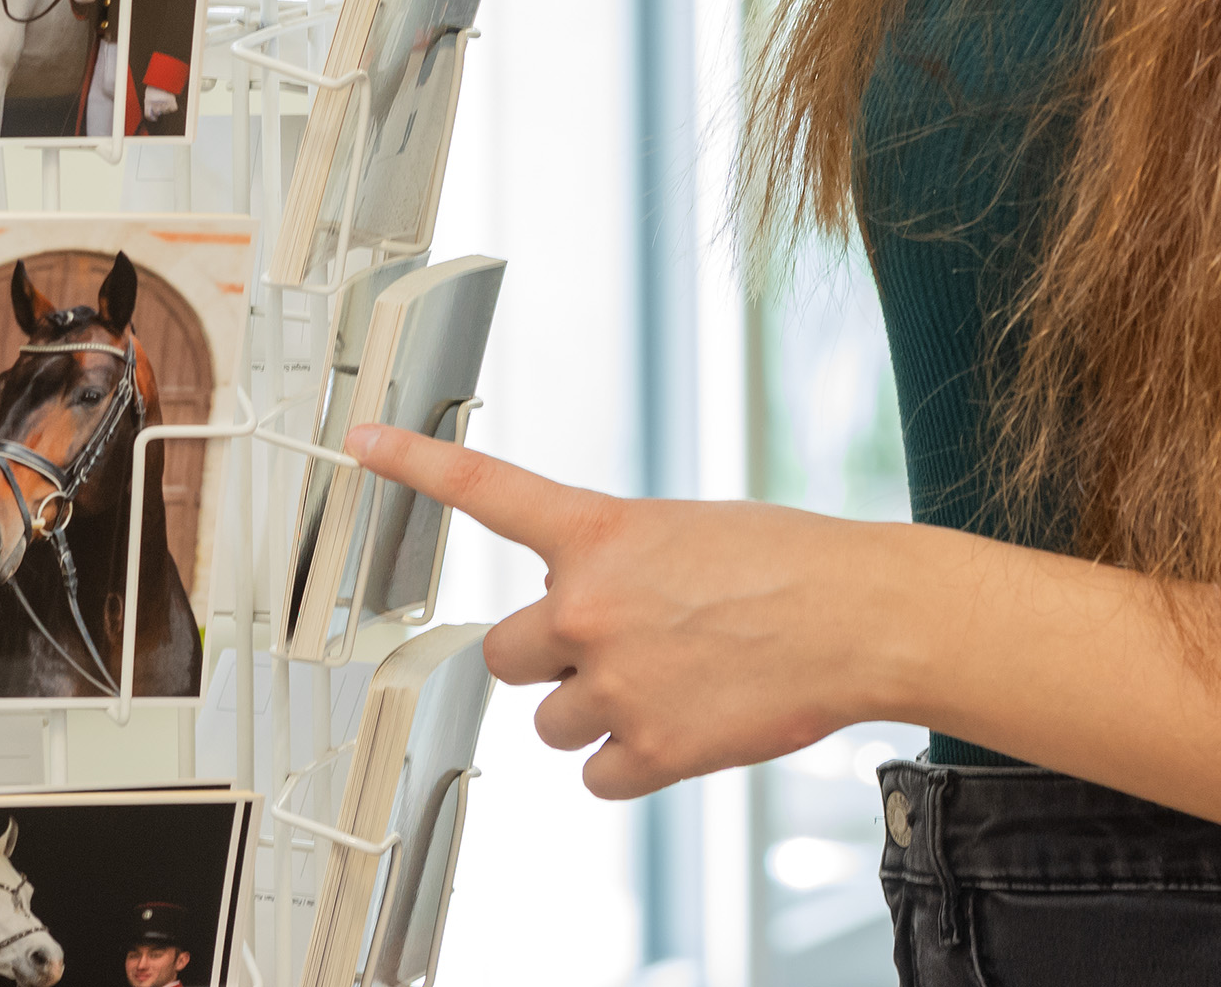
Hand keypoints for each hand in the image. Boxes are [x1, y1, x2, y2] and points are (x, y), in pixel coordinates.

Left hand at [349, 421, 888, 800]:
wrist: (859, 618)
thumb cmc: (787, 565)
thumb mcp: (684, 532)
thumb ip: (614, 564)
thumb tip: (581, 610)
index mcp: (598, 533)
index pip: (486, 489)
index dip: (414, 464)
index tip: (361, 444)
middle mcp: (588, 606)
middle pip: (503, 653)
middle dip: (547, 657)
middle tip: (614, 647)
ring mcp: (614, 683)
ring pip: (549, 721)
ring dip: (591, 712)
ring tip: (668, 683)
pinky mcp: (648, 750)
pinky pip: (595, 776)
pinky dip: (628, 764)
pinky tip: (681, 727)